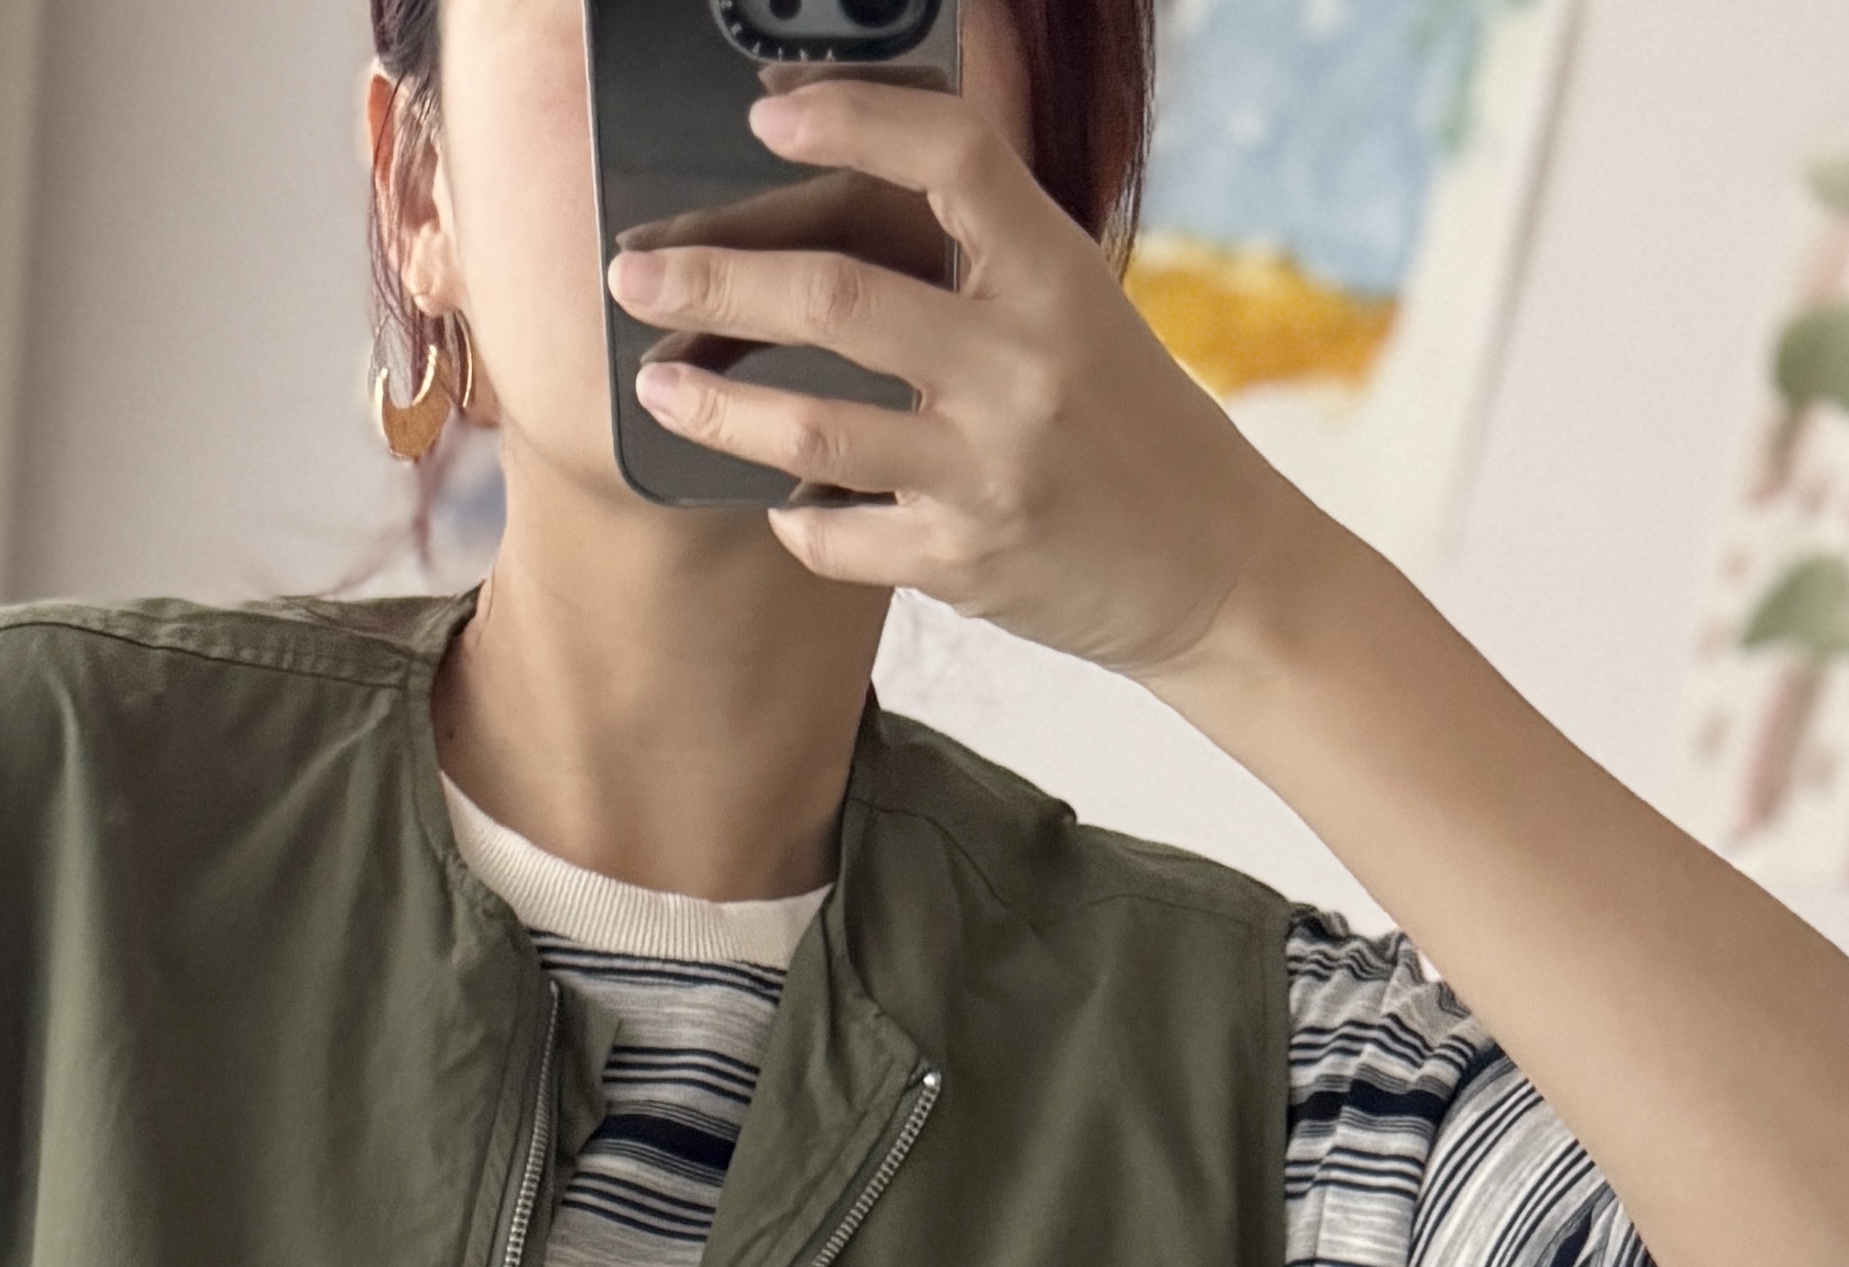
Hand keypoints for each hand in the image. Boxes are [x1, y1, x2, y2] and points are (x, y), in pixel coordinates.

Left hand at [605, 77, 1313, 688]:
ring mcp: (989, 471)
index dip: (852, 120)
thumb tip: (844, 195)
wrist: (1214, 571)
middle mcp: (1022, 366)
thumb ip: (983, 257)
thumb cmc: (1130, 428)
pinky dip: (789, 515)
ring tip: (653, 384)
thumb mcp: (1079, 310)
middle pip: (836, 300)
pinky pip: (833, 534)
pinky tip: (773, 499)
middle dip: (714, 281)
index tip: (764, 112)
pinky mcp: (962, 565)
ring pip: (808, 429)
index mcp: (1058, 277)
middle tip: (634, 271)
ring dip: (711, 408)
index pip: (950, 158)